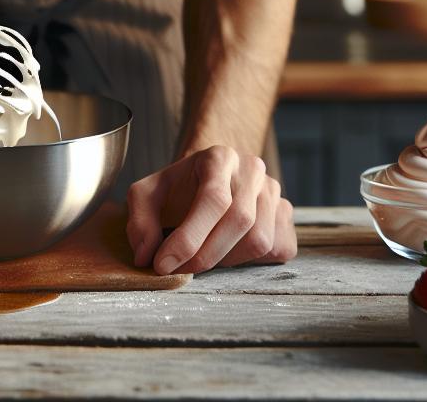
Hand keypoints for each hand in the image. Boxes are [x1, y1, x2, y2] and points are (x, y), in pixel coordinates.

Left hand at [126, 144, 296, 274]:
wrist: (211, 177)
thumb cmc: (179, 188)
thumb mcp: (147, 194)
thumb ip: (140, 221)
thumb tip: (146, 255)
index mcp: (218, 157)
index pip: (214, 200)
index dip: (189, 238)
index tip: (163, 264)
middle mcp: (252, 170)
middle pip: (240, 222)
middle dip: (206, 255)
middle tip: (181, 269)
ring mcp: (274, 191)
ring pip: (260, 240)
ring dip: (227, 260)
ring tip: (206, 254)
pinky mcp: (286, 214)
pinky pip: (279, 249)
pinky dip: (253, 261)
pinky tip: (229, 251)